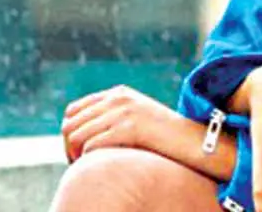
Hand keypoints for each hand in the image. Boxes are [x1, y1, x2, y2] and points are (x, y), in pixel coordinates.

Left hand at [60, 85, 176, 162]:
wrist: (193, 139)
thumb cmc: (166, 137)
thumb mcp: (137, 119)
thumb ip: (115, 118)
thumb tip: (85, 135)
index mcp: (118, 94)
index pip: (73, 110)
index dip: (69, 133)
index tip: (76, 152)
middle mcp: (117, 99)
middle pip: (70, 123)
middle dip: (68, 146)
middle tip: (77, 163)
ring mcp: (124, 111)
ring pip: (76, 135)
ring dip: (74, 155)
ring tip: (85, 166)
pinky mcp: (130, 127)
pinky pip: (91, 145)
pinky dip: (88, 159)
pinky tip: (99, 164)